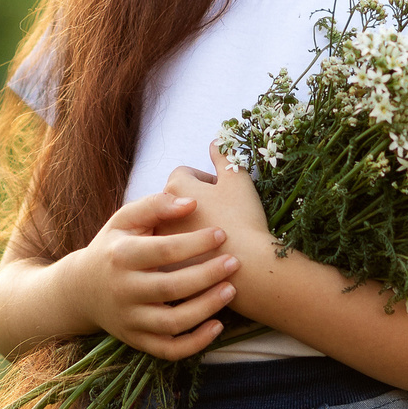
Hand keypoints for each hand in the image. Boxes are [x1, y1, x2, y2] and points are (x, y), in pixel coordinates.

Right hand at [63, 190, 240, 359]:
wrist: (81, 290)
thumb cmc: (113, 247)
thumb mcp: (124, 220)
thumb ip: (156, 205)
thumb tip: (192, 201)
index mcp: (120, 256)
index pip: (163, 250)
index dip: (196, 242)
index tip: (222, 234)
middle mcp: (123, 290)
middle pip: (170, 288)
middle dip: (207, 275)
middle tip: (234, 262)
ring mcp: (129, 319)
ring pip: (172, 323)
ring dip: (206, 308)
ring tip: (231, 290)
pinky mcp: (136, 340)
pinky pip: (169, 350)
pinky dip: (195, 343)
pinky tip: (218, 325)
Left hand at [162, 142, 274, 275]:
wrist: (247, 267)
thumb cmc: (242, 218)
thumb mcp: (237, 179)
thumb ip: (224, 155)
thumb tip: (215, 141)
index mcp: (175, 187)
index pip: (185, 173)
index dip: (206, 180)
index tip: (224, 193)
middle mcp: (160, 213)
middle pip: (176, 200)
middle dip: (195, 203)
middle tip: (221, 213)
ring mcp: (161, 242)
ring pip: (173, 227)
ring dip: (189, 226)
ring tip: (216, 235)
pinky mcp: (166, 265)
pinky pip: (175, 253)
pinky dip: (188, 251)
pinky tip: (209, 254)